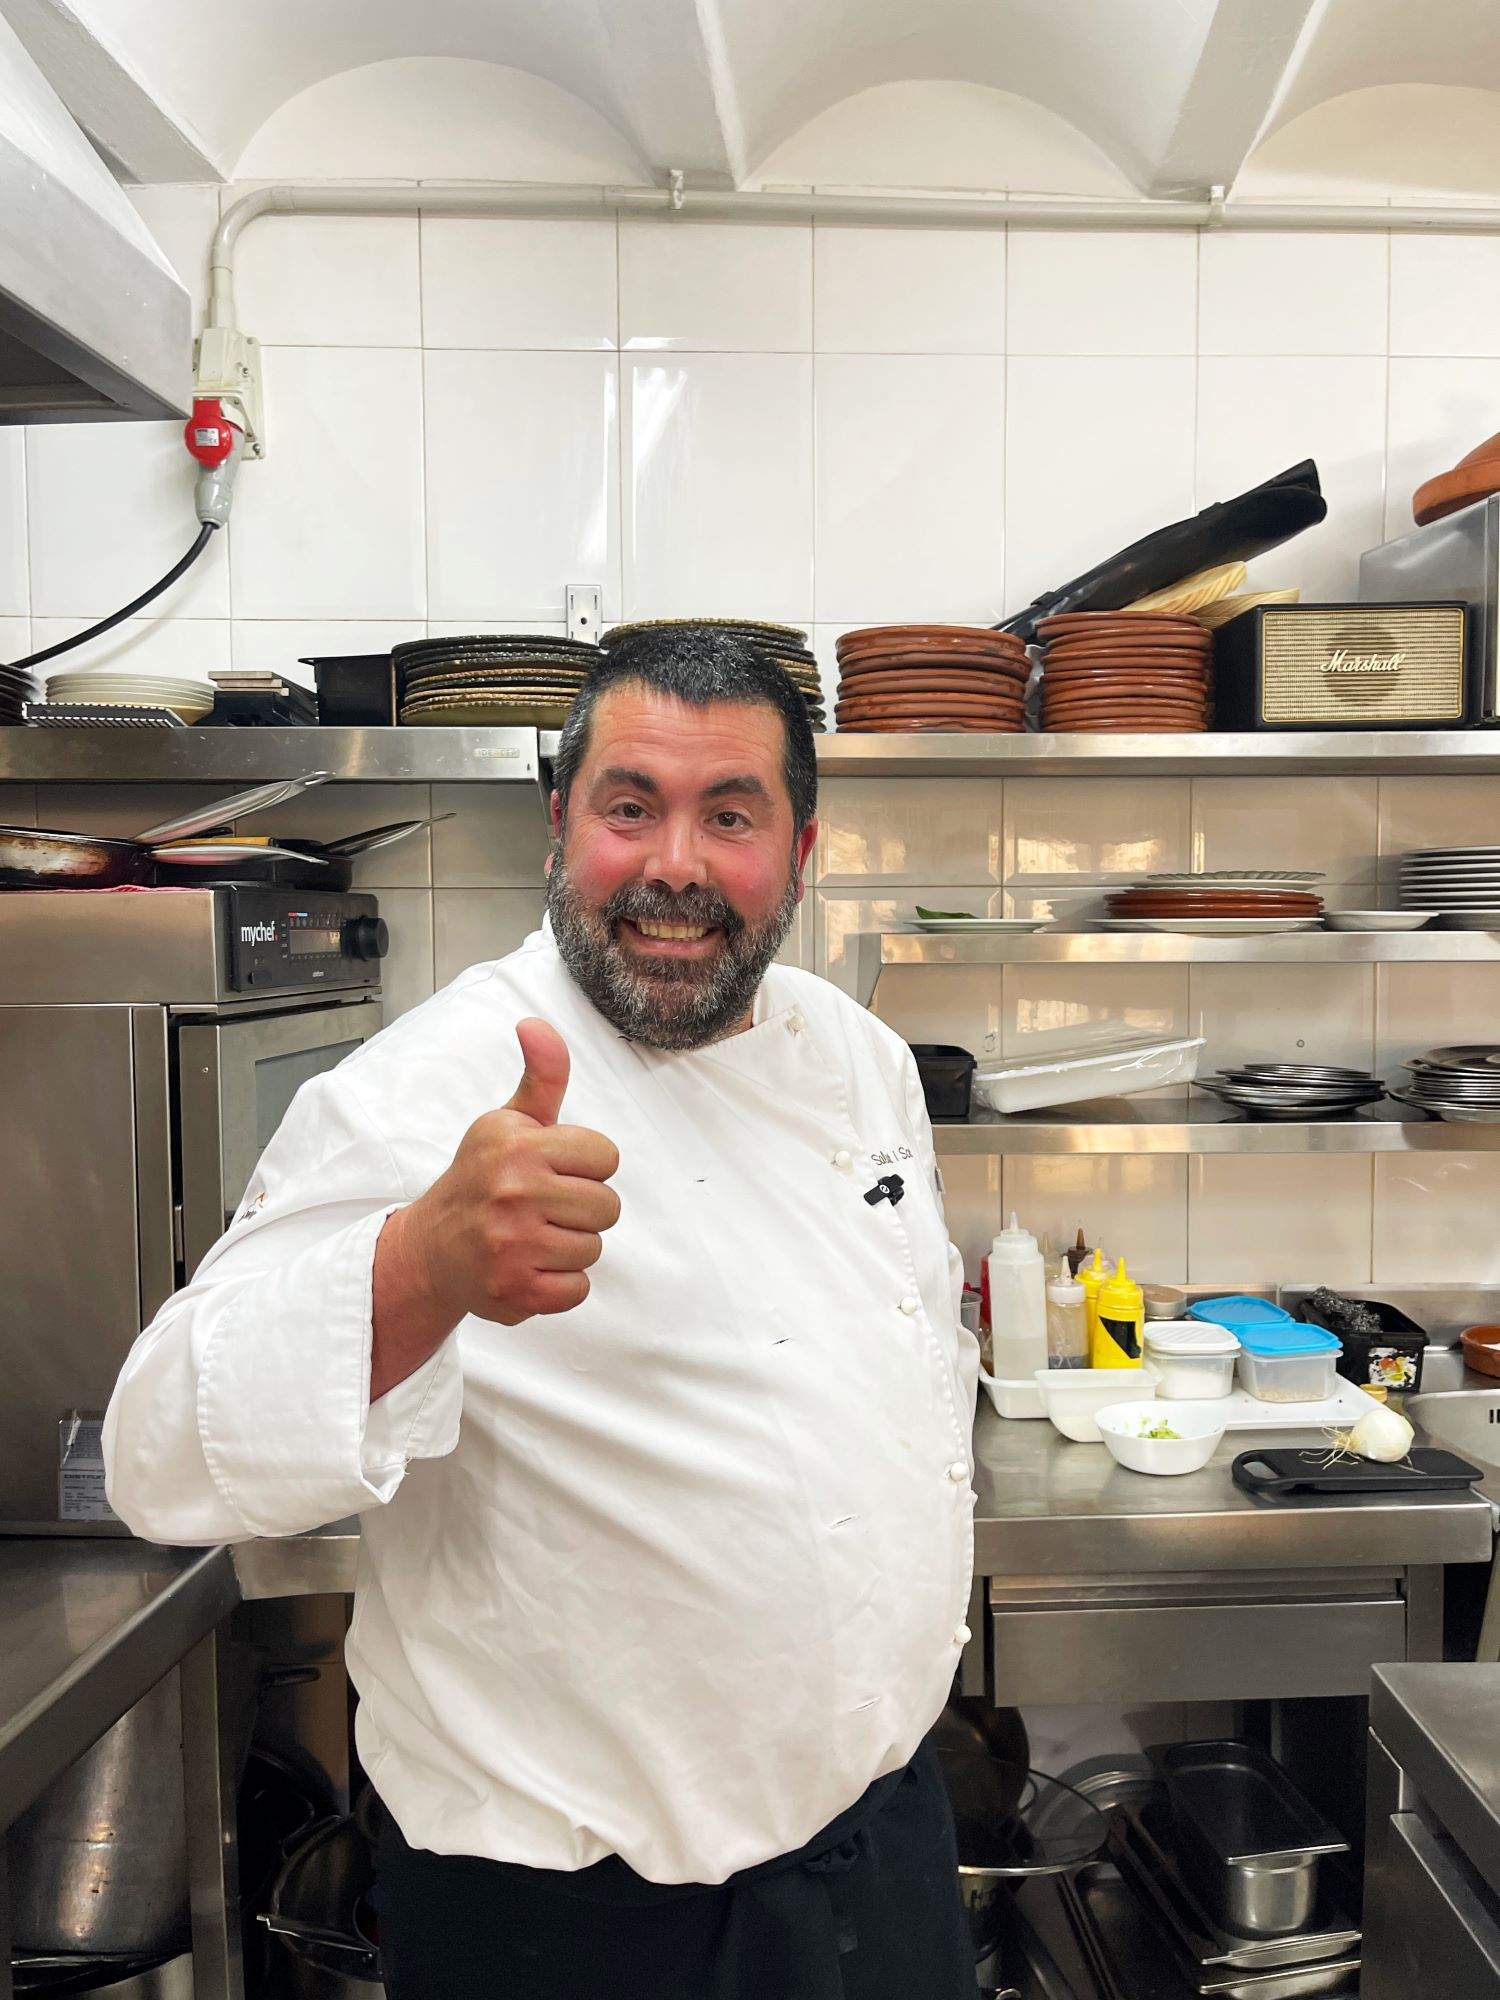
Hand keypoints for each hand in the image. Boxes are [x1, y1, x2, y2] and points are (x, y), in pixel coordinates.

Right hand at [372, 1020, 619, 1394]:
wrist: (429, 1250)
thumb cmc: (481, 1180)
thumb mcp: (508, 1122)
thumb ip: (541, 1076)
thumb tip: (535, 1024)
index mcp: (518, 1145)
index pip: (606, 1157)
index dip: (585, 1166)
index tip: (553, 1172)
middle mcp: (513, 1192)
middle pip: (608, 1207)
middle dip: (581, 1210)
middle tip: (543, 1209)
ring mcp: (513, 1245)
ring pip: (594, 1248)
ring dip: (570, 1247)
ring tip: (533, 1237)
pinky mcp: (514, 1290)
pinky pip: (578, 1289)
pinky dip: (560, 1285)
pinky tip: (530, 1267)